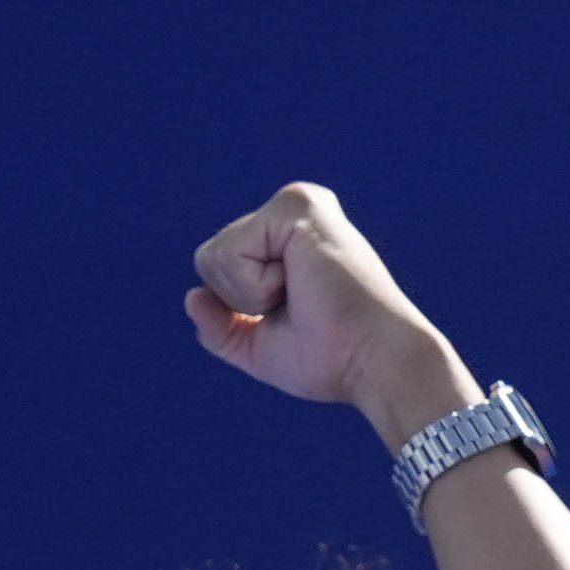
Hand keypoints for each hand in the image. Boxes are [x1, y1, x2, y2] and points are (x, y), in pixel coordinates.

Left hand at [187, 183, 477, 447]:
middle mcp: (293, 213)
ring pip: (214, 255)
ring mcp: (297, 204)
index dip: (244, 307)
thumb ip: (224, 327)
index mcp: (288, 239)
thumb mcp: (263, 348)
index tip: (301, 317)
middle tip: (302, 309)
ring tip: (305, 297)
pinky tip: (301, 285)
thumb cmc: (337, 361)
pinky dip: (256, 285)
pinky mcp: (297, 207)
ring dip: (250, 295)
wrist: (378, 365)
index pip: (221, 266)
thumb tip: (192, 297)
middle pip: (210, 259)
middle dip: (242, 301)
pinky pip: (232, 251)